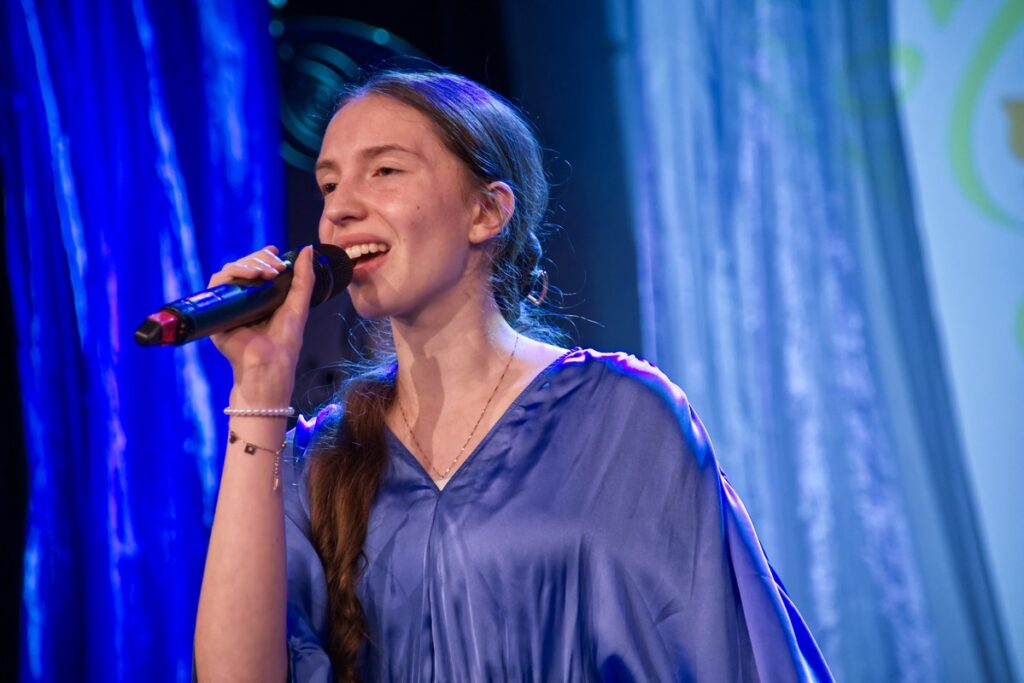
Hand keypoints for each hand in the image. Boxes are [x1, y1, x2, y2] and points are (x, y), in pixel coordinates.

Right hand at [207, 246, 314, 404]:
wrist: (268, 365)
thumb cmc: (284, 342)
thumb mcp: (298, 305)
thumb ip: (304, 278)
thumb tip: (307, 249)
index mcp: (262, 297)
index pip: (258, 267)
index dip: (264, 256)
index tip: (277, 252)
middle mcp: (244, 298)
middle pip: (244, 266)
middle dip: (260, 259)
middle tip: (276, 267)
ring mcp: (229, 303)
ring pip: (231, 271)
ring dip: (248, 264)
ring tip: (265, 272)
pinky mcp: (216, 310)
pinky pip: (217, 283)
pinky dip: (232, 273)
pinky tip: (250, 276)